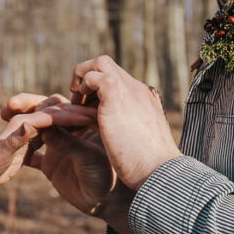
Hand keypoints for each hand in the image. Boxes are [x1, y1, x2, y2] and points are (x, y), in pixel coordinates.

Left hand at [0, 103, 95, 189]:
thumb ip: (14, 141)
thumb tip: (28, 122)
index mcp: (21, 126)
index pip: (50, 117)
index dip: (70, 117)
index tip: (91, 118)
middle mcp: (27, 127)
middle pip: (55, 114)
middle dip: (76, 114)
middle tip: (98, 116)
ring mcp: (31, 136)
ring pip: (56, 125)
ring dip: (73, 123)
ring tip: (95, 125)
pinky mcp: (32, 147)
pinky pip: (52, 138)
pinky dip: (65, 136)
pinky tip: (82, 139)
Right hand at [3, 93, 130, 220]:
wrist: (107, 203)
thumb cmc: (106, 178)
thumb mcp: (88, 158)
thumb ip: (68, 143)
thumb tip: (44, 128)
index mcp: (81, 123)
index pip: (61, 106)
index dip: (42, 103)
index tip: (26, 103)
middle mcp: (69, 131)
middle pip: (45, 112)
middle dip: (28, 105)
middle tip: (12, 104)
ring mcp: (58, 146)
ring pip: (36, 129)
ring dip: (22, 122)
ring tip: (5, 116)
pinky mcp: (50, 164)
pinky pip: (31, 155)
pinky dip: (20, 151)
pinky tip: (6, 149)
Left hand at [70, 56, 180, 189]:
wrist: (158, 170)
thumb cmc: (149, 165)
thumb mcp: (138, 139)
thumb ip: (126, 126)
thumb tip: (113, 128)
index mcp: (145, 99)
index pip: (118, 81)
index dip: (99, 90)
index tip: (87, 108)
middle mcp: (138, 89)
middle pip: (108, 65)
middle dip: (87, 78)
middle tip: (77, 101)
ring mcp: (128, 89)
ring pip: (100, 63)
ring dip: (82, 79)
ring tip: (74, 103)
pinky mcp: (115, 93)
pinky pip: (90, 76)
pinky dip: (80, 88)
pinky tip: (76, 108)